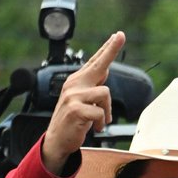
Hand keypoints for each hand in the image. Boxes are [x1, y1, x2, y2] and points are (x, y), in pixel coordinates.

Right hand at [41, 31, 124, 174]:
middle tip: (120, 35)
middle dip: (111, 50)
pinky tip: (95, 127)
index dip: (107, 48)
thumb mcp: (81, 101)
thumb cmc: (71, 121)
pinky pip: (100, 112)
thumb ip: (92, 85)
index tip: (118, 35)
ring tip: (100, 120)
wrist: (56, 141)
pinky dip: (101, 122)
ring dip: (106, 110)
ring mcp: (73, 97)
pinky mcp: (75, 110)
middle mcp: (73, 85)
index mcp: (76, 82)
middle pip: (98, 65)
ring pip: (104, 93)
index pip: (94, 62)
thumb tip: (105, 69)